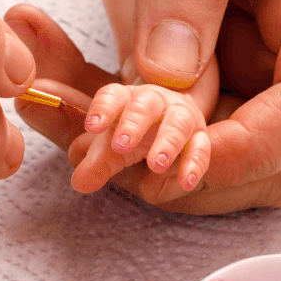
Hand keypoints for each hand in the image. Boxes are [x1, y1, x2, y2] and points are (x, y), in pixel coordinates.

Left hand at [74, 83, 210, 194]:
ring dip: (167, 143)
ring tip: (156, 166)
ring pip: (177, 124)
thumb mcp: (112, 150)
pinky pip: (200, 148)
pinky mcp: (199, 137)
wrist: (171, 128)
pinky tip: (186, 183)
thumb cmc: (135, 136)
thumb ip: (96, 165)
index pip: (112, 96)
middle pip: (144, 106)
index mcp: (126, 99)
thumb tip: (79, 183)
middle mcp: (155, 102)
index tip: (91, 127)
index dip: (103, 109)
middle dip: (133, 124)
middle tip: (121, 146)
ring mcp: (181, 117)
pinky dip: (194, 165)